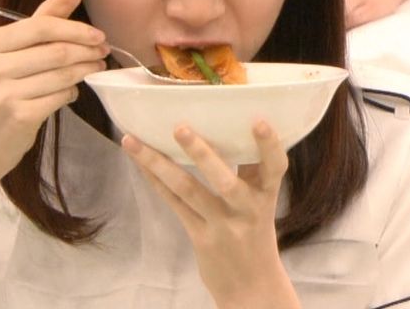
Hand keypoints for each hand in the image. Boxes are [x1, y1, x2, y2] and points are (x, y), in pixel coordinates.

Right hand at [0, 0, 108, 175]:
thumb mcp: (6, 55)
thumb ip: (41, 20)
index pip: (41, 26)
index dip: (76, 28)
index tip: (97, 34)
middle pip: (56, 50)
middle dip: (87, 50)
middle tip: (103, 51)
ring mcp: (3, 93)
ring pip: (62, 74)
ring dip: (86, 70)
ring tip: (95, 68)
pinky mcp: (19, 116)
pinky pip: (60, 96)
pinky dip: (72, 92)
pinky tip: (72, 91)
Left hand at [122, 122, 299, 308]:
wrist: (253, 289)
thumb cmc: (255, 234)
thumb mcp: (261, 205)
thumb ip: (250, 174)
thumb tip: (227, 129)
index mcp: (267, 196)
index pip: (275, 167)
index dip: (269, 145)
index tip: (258, 120)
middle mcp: (246, 210)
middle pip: (224, 181)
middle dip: (202, 154)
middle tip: (180, 128)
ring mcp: (222, 225)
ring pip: (188, 190)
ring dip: (159, 163)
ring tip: (134, 141)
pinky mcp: (200, 237)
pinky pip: (174, 203)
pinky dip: (156, 180)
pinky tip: (140, 162)